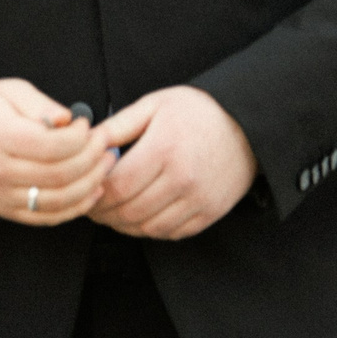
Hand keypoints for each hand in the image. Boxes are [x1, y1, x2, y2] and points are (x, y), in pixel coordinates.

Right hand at [0, 78, 112, 225]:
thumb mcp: (9, 90)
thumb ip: (41, 103)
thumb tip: (68, 119)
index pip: (53, 145)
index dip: (81, 137)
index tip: (88, 125)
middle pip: (60, 174)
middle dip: (93, 158)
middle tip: (106, 143)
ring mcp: (1, 195)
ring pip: (58, 199)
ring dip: (91, 183)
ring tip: (106, 164)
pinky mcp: (5, 209)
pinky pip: (46, 217)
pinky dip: (75, 207)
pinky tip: (93, 190)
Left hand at [89, 86, 258, 240]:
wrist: (250, 124)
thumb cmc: (199, 111)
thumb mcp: (156, 104)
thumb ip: (118, 125)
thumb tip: (86, 143)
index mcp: (165, 149)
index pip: (116, 187)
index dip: (94, 194)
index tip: (87, 189)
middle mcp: (183, 178)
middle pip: (128, 212)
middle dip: (103, 213)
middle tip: (95, 205)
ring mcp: (199, 199)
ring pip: (147, 228)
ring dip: (124, 225)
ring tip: (117, 211)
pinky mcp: (211, 212)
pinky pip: (171, 233)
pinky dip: (151, 229)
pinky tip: (143, 214)